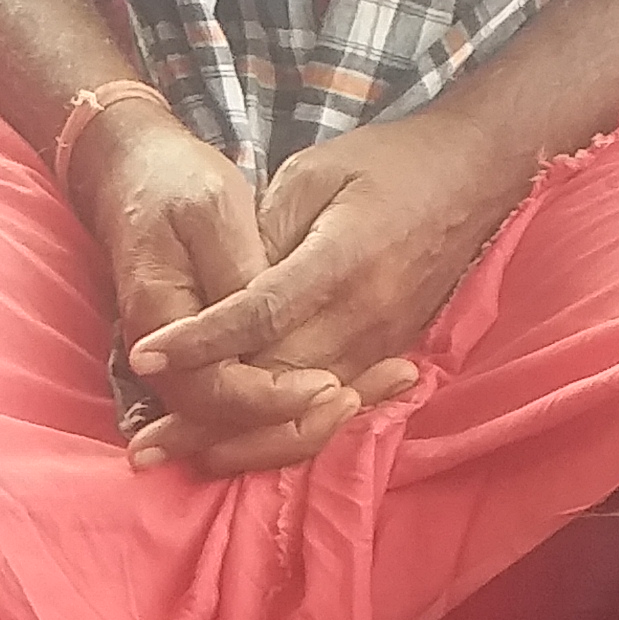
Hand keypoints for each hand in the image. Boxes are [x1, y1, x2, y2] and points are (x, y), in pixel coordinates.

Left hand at [121, 103, 526, 478]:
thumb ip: (263, 234)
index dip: (200, 340)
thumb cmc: (387, 162)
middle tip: (143, 442)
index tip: (146, 355)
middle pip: (275, 382)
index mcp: (342, 260)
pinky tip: (232, 449)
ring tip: (175, 456)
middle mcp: (365, 315)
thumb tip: (217, 297)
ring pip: (301, 413)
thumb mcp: (314, 173)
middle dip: (205, 415)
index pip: (259, 315)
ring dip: (235, 441)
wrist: (475, 173)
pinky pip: (328, 412)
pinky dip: (276, 434)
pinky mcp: (388, 356)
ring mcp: (381, 343)